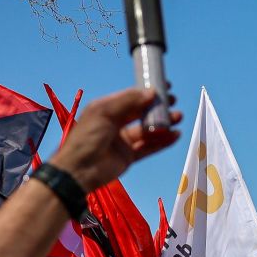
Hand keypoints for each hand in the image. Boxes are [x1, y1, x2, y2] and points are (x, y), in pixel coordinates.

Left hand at [43, 87, 180, 191]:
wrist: (79, 170)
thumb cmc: (87, 136)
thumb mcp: (104, 112)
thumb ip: (128, 101)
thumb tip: (151, 93)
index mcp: (107, 109)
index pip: (131, 97)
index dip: (147, 92)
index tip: (164, 86)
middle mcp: (115, 123)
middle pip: (141, 113)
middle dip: (158, 107)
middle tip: (173, 101)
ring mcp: (123, 140)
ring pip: (147, 130)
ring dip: (163, 124)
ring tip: (178, 118)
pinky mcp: (129, 156)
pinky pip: (149, 147)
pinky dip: (162, 142)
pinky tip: (175, 135)